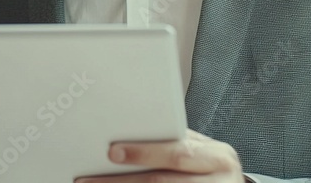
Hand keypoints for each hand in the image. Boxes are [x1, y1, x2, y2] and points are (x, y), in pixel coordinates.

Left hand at [75, 129, 243, 182]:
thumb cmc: (211, 167)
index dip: (143, 152)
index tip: (112, 152)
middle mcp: (220, 180)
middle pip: (161, 181)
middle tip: (90, 178)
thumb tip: (127, 132)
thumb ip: (173, 142)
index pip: (177, 153)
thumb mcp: (201, 151)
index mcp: (218, 157)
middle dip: (123, 180)